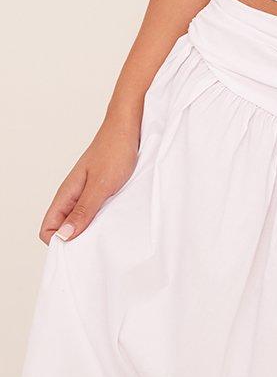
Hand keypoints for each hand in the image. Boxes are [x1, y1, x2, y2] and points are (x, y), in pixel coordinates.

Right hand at [39, 112, 141, 244]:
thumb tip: (63, 236)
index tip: (80, 248)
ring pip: (80, 220)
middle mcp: (73, 195)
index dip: (59, 242)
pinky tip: (116, 219)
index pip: (48, 228)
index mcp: (67, 194)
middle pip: (63, 228)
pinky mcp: (101, 189)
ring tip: (108, 232)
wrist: (128, 127)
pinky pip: (95, 211)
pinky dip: (103, 218)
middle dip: (76, 240)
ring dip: (91, 229)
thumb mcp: (101, 185)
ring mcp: (87, 192)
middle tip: (97, 245)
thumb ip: (83, 210)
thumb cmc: (114, 150)